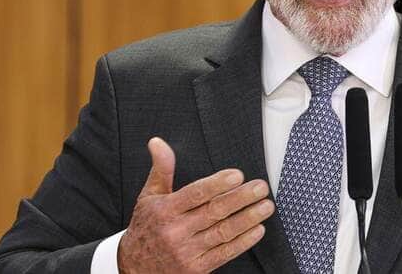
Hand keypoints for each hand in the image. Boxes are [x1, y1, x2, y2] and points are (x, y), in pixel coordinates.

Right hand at [118, 137, 273, 272]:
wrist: (135, 268)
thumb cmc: (146, 226)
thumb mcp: (148, 196)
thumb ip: (161, 169)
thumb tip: (158, 142)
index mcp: (165, 210)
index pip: (195, 194)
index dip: (217, 184)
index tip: (238, 175)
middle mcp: (175, 231)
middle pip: (214, 212)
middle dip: (241, 198)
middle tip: (260, 187)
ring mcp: (187, 251)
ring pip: (223, 232)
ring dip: (248, 219)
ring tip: (266, 206)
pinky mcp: (196, 268)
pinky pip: (224, 253)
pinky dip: (243, 242)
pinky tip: (258, 229)